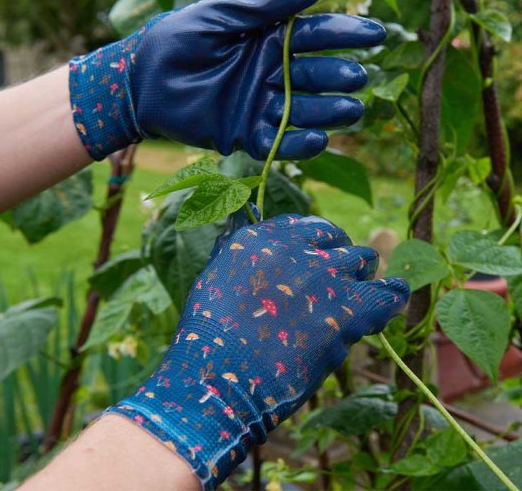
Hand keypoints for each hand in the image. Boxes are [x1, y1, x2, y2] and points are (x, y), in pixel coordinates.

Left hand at [69, 0, 385, 160]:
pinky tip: (318, 138)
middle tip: (359, 77)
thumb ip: (263, 6)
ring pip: (303, 110)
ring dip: (329, 112)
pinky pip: (277, 141)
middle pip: (314, 75)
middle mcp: (270, 73)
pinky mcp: (245, 134)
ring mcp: (259, 105)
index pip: (314, 36)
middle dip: (339, 76)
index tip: (376, 34)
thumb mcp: (220, 15)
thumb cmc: (177, 39)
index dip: (345, 35)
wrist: (142, 80)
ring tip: (353, 111)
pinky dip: (297, 143)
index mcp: (268, 40)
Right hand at [107, 214, 408, 488]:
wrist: (219, 378)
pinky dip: (391, 295)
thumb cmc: (210, 334)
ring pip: (362, 260)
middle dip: (342, 256)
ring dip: (362, 274)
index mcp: (263, 239)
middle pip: (338, 241)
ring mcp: (324, 278)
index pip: (308, 225)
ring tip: (362, 288)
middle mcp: (297, 250)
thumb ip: (236, 252)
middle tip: (342, 275)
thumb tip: (239, 232)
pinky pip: (385, 295)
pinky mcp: (346, 313)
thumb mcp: (216, 277)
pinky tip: (395, 293)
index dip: (320, 239)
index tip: (324, 250)